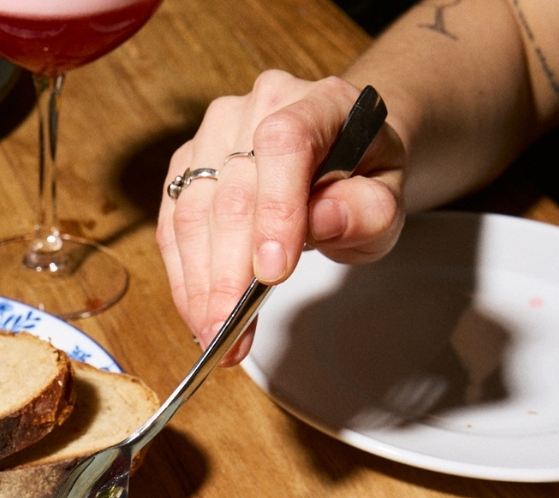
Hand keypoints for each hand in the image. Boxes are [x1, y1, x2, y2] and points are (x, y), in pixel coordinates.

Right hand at [156, 71, 406, 365]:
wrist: (343, 160)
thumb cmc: (361, 181)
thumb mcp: (385, 202)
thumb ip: (366, 211)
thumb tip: (320, 220)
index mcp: (319, 102)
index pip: (285, 144)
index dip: (274, 210)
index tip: (272, 274)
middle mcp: (258, 108)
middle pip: (230, 192)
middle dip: (227, 275)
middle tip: (229, 331)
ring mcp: (215, 136)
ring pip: (192, 214)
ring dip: (198, 285)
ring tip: (213, 334)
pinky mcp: (188, 168)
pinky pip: (172, 227)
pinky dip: (183, 277)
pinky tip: (197, 312)